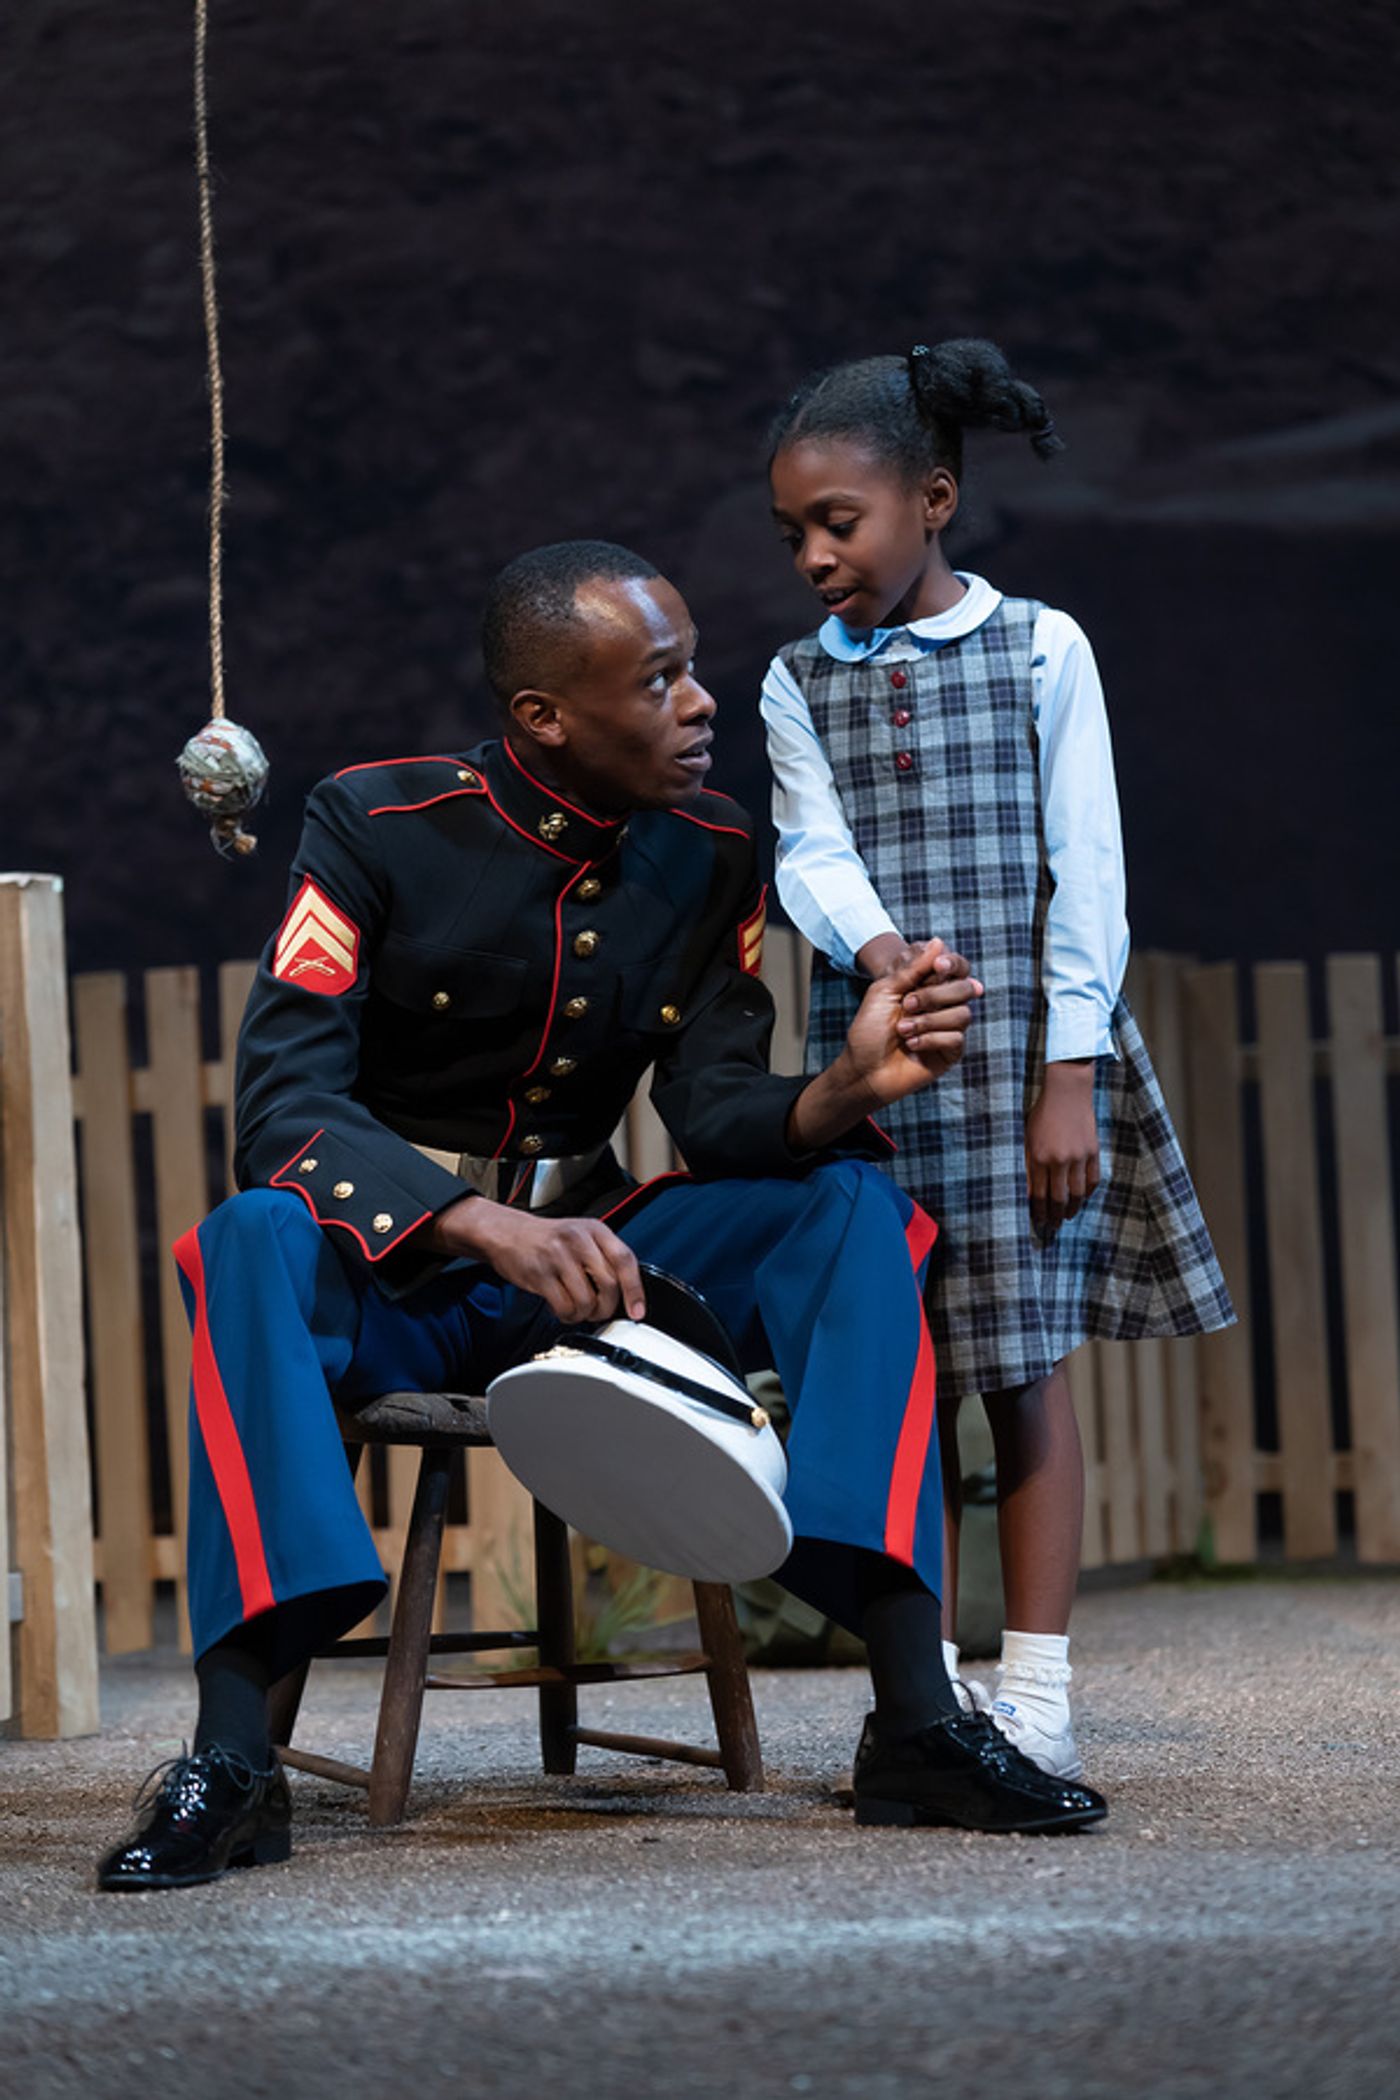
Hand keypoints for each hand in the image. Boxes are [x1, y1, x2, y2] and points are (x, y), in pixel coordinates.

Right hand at [427, 1197, 646, 1323]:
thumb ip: (604, 1257)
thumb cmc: (548, 1239)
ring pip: (586, 1300)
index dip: (635, 1290)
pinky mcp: (540, 1274)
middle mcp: (578, 1240)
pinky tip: (562, 1309)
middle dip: (607, 1307)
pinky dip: (567, 1316)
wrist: (507, 1232)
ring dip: (584, 1314)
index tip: (637, 1311)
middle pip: (609, 1285)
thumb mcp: (582, 1236)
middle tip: (599, 1311)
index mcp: (595, 1229)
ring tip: (577, 1309)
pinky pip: (564, 1307)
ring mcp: (558, 1256)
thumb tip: (629, 1293)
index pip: (625, 1259)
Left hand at [787, 939, 982, 1150]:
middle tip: (908, 1004)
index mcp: (928, 986)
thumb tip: (938, 942)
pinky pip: (956, 1038)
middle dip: (935, 995)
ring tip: (902, 1030)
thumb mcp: (885, 991)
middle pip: (965, 988)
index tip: (937, 966)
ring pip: (963, 1014)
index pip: (956, 968)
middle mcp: (942, 1005)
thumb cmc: (869, 1029)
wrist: (863, 1068)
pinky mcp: (950, 1052)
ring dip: (928, 1021)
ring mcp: (948, 1029)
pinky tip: (911, 1044)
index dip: (953, 964)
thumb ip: (913, 968)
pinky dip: (931, 1039)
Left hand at [1025, 1060, 1100, 1234]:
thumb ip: (1027, 1163)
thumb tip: (1027, 1190)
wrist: (1067, 1092)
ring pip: (1078, 1194)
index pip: (1038, 1194)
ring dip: (1073, 1209)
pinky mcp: (1093, 1152)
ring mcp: (1079, 1157)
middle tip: (1052, 1226)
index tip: (1037, 1221)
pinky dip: (1087, 1193)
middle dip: (1055, 1216)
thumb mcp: (1027, 1137)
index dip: (1038, 1211)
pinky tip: (1082, 1198)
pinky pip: (1092, 1180)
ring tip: (1068, 1216)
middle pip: (1059, 1199)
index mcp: (1039, 1157)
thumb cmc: (1042, 1113)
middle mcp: (1059, 1160)